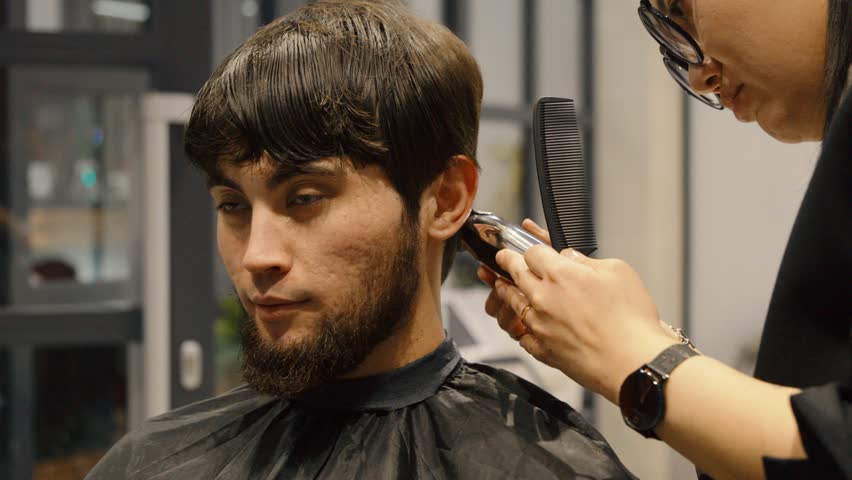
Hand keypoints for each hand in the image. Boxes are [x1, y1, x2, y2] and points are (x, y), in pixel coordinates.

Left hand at [480, 220, 677, 403]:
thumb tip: (571, 259)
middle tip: (502, 259)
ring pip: (512, 302)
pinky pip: (522, 334)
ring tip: (501, 285)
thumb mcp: (617, 272)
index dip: (528, 248)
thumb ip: (587, 262)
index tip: (522, 248)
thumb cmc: (631, 319)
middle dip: (507, 263)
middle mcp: (542, 297)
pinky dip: (521, 326)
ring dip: (506, 291)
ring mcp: (539, 324)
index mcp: (560, 273)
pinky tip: (524, 324)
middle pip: (515, 274)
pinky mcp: (541, 349)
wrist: (632, 363)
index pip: (531, 252)